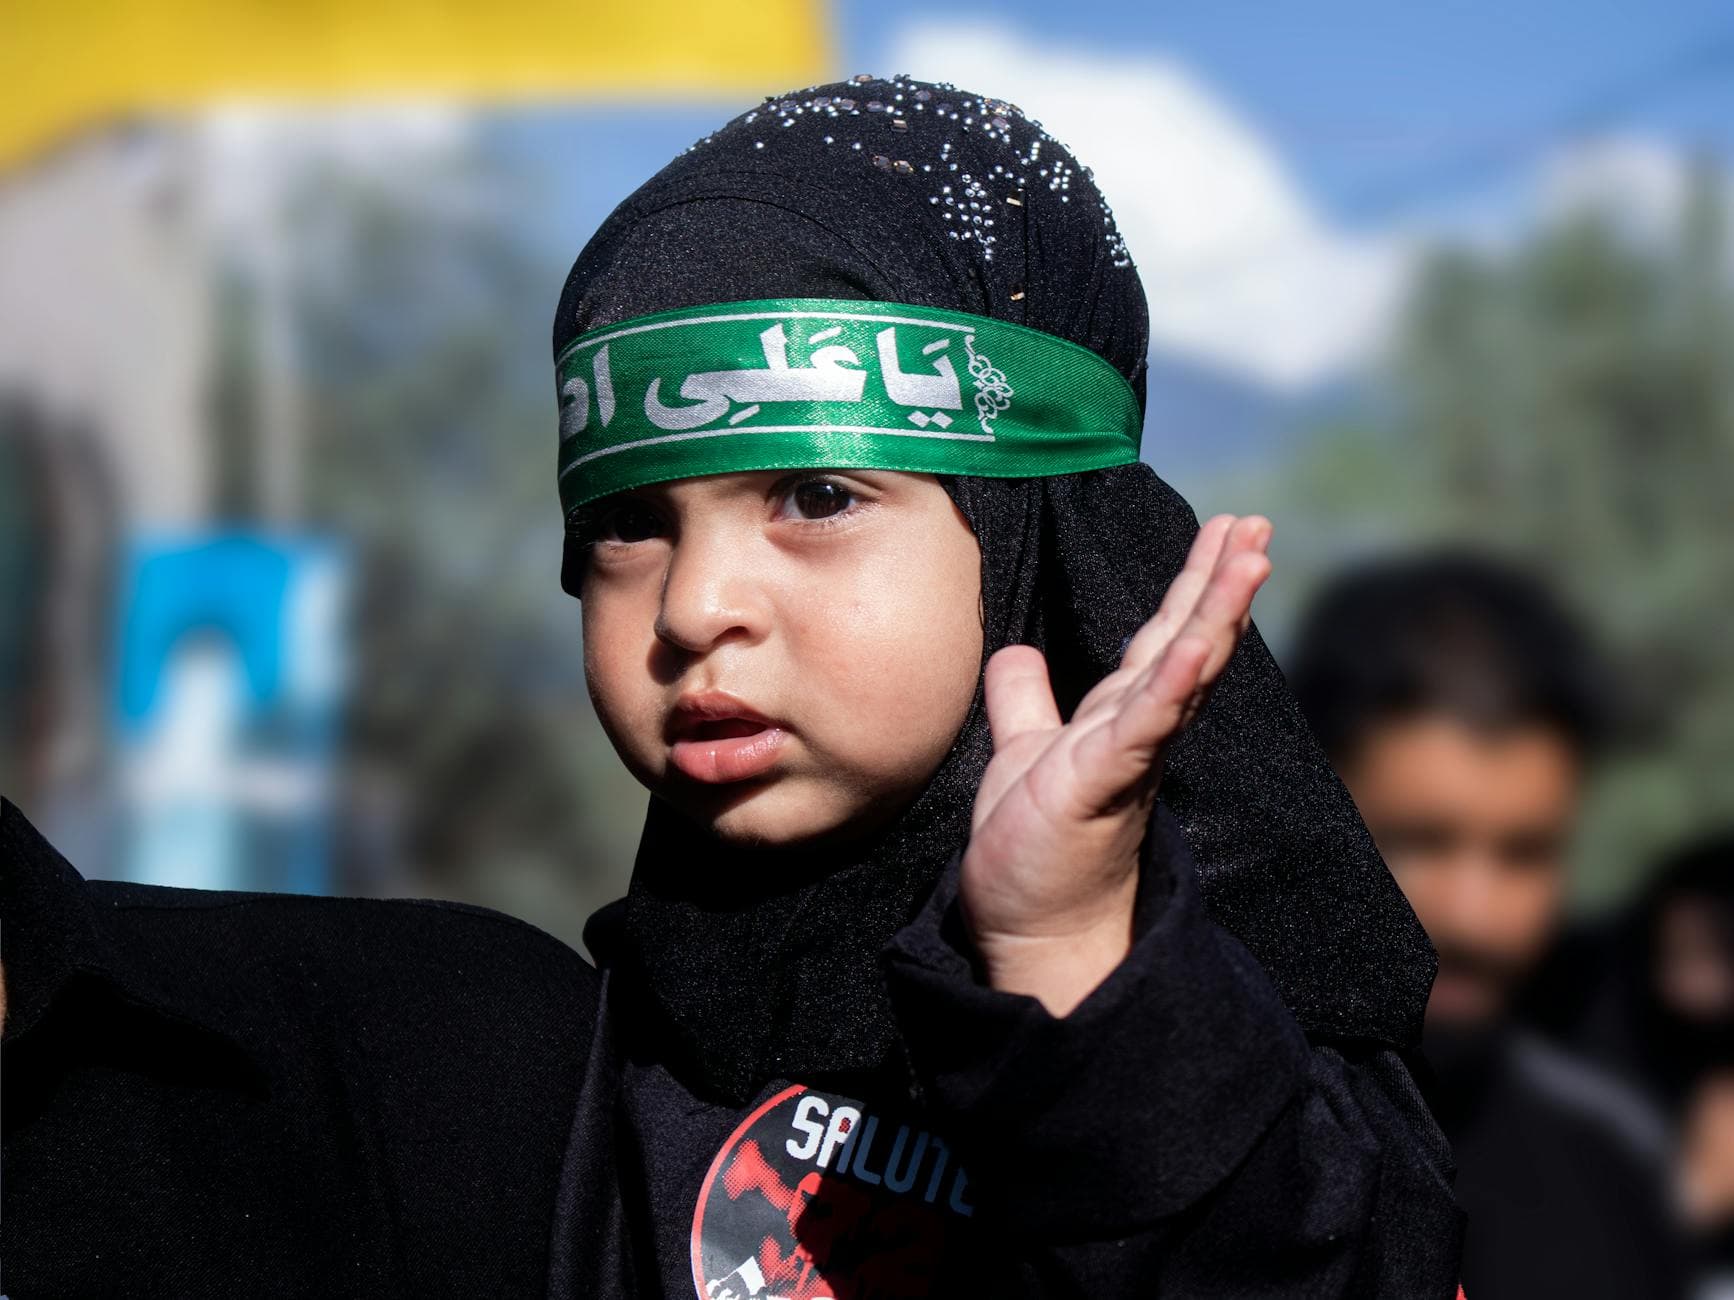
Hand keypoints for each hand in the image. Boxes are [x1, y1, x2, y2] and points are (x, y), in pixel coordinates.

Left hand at [961, 515, 1272, 1014]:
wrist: (1032, 930)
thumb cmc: (1034, 850)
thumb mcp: (1021, 754)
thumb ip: (1025, 703)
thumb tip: (1017, 652)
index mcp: (1120, 717)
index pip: (1164, 636)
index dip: (1195, 582)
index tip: (1229, 530)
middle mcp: (1136, 731)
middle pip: (1189, 640)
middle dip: (1223, 581)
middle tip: (1259, 524)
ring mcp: (1127, 757)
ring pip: (1183, 672)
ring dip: (1218, 613)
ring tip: (1252, 556)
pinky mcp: (1103, 785)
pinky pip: (1144, 727)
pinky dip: (1174, 684)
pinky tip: (1198, 645)